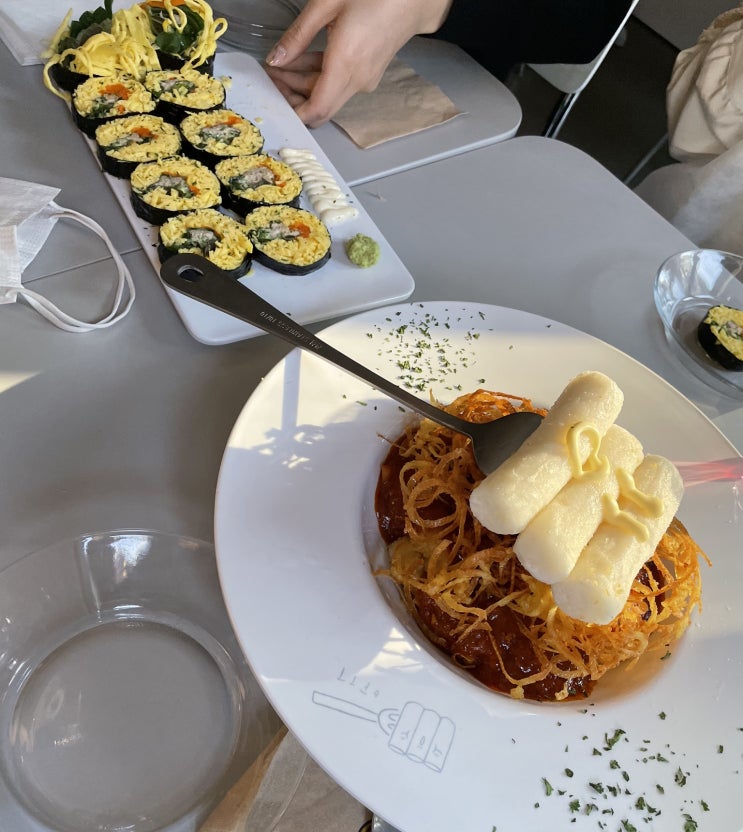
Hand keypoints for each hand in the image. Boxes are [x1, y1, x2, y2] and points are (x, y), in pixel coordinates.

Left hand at [264, 0, 451, 126]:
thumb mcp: (327, 4)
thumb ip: (298, 35)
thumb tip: (276, 58)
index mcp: (346, 65)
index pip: (316, 110)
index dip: (291, 110)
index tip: (272, 95)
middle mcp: (357, 80)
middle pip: (319, 106)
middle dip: (292, 95)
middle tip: (271, 74)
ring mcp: (365, 80)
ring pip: (327, 95)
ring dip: (303, 83)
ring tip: (283, 62)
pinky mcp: (368, 74)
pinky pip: (338, 84)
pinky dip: (318, 76)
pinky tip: (303, 59)